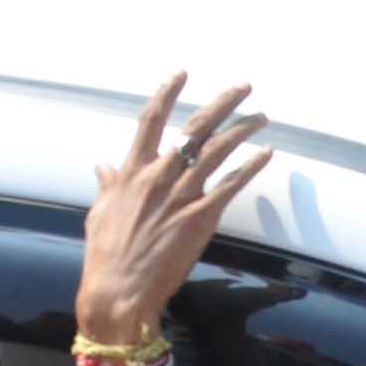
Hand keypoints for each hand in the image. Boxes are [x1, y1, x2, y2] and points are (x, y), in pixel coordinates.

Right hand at [76, 74, 269, 344]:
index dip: (167, 93)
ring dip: (243, 130)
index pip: (150, 121)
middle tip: (244, 86)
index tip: (182, 73)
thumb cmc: (105, 254)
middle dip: (222, 103)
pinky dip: (251, 166)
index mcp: (132, 172)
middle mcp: (158, 176)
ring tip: (262, 116)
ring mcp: (181, 195)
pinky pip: (231, 184)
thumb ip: (108, 184)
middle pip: (194, 129)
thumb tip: (103, 165)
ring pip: (218, 151)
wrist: (118, 291)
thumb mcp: (99, 212)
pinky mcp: (201, 216)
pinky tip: (266, 153)